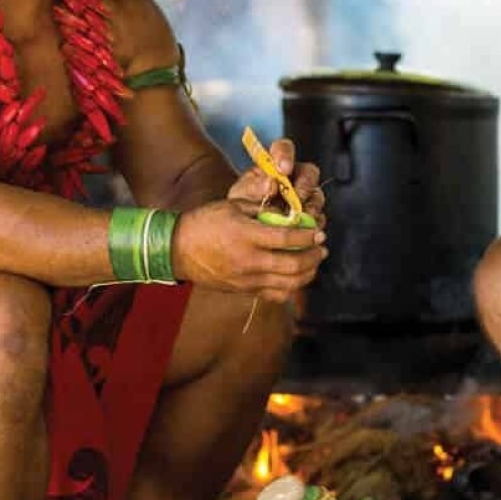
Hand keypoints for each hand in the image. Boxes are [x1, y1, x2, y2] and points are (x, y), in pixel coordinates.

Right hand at [176, 197, 327, 302]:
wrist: (178, 249)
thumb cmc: (206, 222)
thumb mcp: (233, 205)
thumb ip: (263, 208)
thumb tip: (290, 212)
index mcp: (246, 235)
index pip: (287, 238)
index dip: (308, 235)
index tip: (318, 231)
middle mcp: (249, 260)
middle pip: (293, 265)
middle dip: (314, 255)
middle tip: (322, 246)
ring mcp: (247, 279)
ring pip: (289, 284)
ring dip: (308, 272)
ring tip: (315, 260)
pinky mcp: (245, 290)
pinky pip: (277, 295)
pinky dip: (293, 287)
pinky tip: (298, 276)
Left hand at [228, 138, 326, 227]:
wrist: (244, 228)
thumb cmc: (243, 204)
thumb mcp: (241, 195)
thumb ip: (253, 187)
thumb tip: (270, 183)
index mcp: (275, 163)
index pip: (284, 149)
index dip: (286, 155)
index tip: (283, 169)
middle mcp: (294, 176)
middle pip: (309, 173)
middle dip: (304, 186)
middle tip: (296, 199)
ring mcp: (305, 196)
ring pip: (317, 197)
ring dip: (309, 209)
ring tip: (297, 220)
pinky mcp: (311, 215)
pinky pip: (318, 218)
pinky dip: (311, 226)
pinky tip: (301, 232)